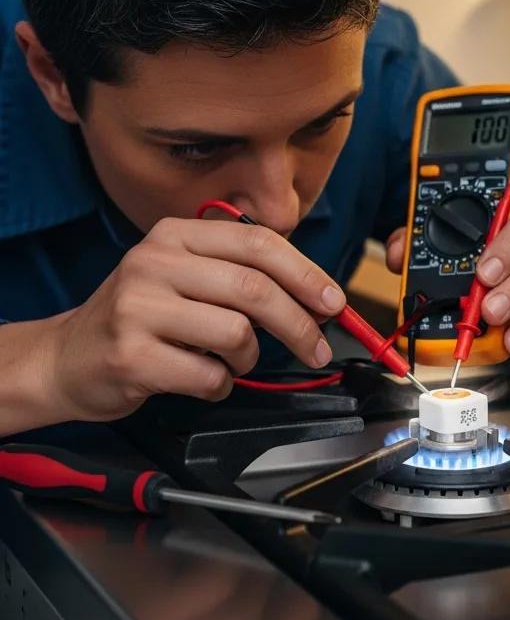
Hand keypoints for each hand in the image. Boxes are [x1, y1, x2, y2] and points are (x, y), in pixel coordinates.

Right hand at [49, 218, 346, 421]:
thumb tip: (318, 295)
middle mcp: (154, 262)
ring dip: (248, 358)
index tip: (333, 302)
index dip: (306, 274)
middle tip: (316, 348)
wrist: (67, 357)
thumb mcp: (187, 277)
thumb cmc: (143, 317)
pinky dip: (219, 384)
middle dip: (298, 324)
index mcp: (176, 235)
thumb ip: (244, 275)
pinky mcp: (131, 355)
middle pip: (255, 289)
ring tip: (230, 361)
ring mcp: (138, 307)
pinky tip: (201, 379)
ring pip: (236, 333)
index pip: (259, 244)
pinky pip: (208, 375)